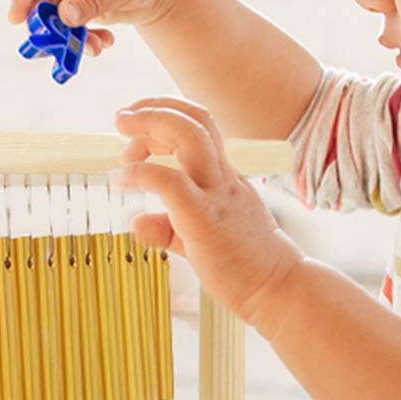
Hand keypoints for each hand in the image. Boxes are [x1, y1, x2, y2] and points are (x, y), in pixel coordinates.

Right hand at [8, 0, 202, 58]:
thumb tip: (63, 16)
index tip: (15, 19)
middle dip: (52, 26)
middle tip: (60, 47)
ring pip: (56, 17)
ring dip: (70, 37)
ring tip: (96, 49)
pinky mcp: (79, 4)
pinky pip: (70, 25)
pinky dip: (83, 38)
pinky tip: (104, 43)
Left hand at [115, 97, 304, 331]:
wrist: (279, 289)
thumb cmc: (242, 264)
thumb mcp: (197, 238)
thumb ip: (167, 227)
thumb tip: (137, 222)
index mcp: (224, 175)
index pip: (198, 126)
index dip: (163, 117)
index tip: (134, 131)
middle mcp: (223, 176)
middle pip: (195, 119)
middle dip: (153, 110)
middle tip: (121, 119)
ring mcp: (217, 194)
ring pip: (189, 137)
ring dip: (150, 128)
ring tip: (121, 148)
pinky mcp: (206, 219)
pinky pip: (172, 183)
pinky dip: (142, 174)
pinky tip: (125, 182)